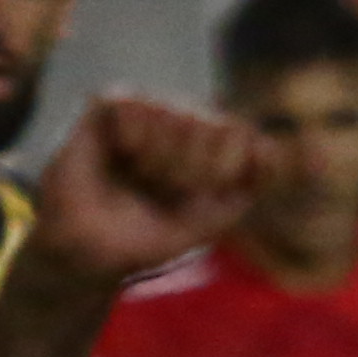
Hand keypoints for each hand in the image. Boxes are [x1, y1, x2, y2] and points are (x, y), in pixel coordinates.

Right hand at [20, 91, 264, 289]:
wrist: (88, 255)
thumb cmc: (144, 241)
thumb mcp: (205, 223)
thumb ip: (243, 189)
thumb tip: (269, 149)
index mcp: (204, 149)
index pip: (236, 133)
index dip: (221, 166)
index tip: (199, 194)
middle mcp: (176, 124)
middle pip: (205, 123)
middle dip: (186, 167)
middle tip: (161, 188)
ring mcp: (142, 114)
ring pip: (171, 111)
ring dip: (159, 153)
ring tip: (140, 174)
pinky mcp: (106, 109)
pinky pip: (131, 101)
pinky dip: (132, 132)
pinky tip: (124, 153)